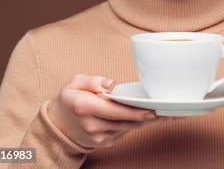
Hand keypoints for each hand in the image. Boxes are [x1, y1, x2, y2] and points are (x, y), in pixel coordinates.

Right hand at [48, 74, 166, 147]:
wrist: (56, 126)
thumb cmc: (69, 100)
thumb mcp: (75, 83)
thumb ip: (94, 80)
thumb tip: (112, 84)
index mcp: (84, 106)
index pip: (114, 110)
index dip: (135, 111)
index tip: (151, 110)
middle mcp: (91, 124)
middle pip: (125, 121)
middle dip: (147, 117)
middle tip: (166, 113)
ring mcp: (97, 136)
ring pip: (127, 128)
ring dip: (145, 122)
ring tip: (164, 115)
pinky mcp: (102, 143)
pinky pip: (123, 132)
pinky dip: (135, 124)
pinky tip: (148, 118)